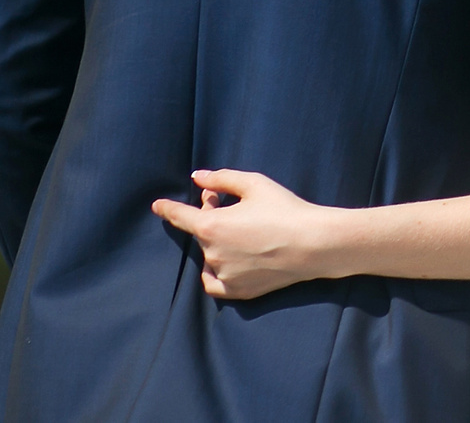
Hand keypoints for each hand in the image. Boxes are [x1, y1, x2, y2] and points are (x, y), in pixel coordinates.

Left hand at [150, 169, 342, 299]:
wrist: (312, 244)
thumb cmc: (284, 210)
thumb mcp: (254, 184)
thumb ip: (221, 179)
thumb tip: (198, 177)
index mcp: (211, 226)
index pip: (179, 216)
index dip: (167, 209)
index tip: (158, 206)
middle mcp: (211, 253)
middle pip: (202, 232)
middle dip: (212, 216)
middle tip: (234, 206)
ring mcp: (223, 274)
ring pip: (210, 255)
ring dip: (219, 242)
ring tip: (244, 232)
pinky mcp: (236, 291)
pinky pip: (214, 283)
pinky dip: (216, 272)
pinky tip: (230, 261)